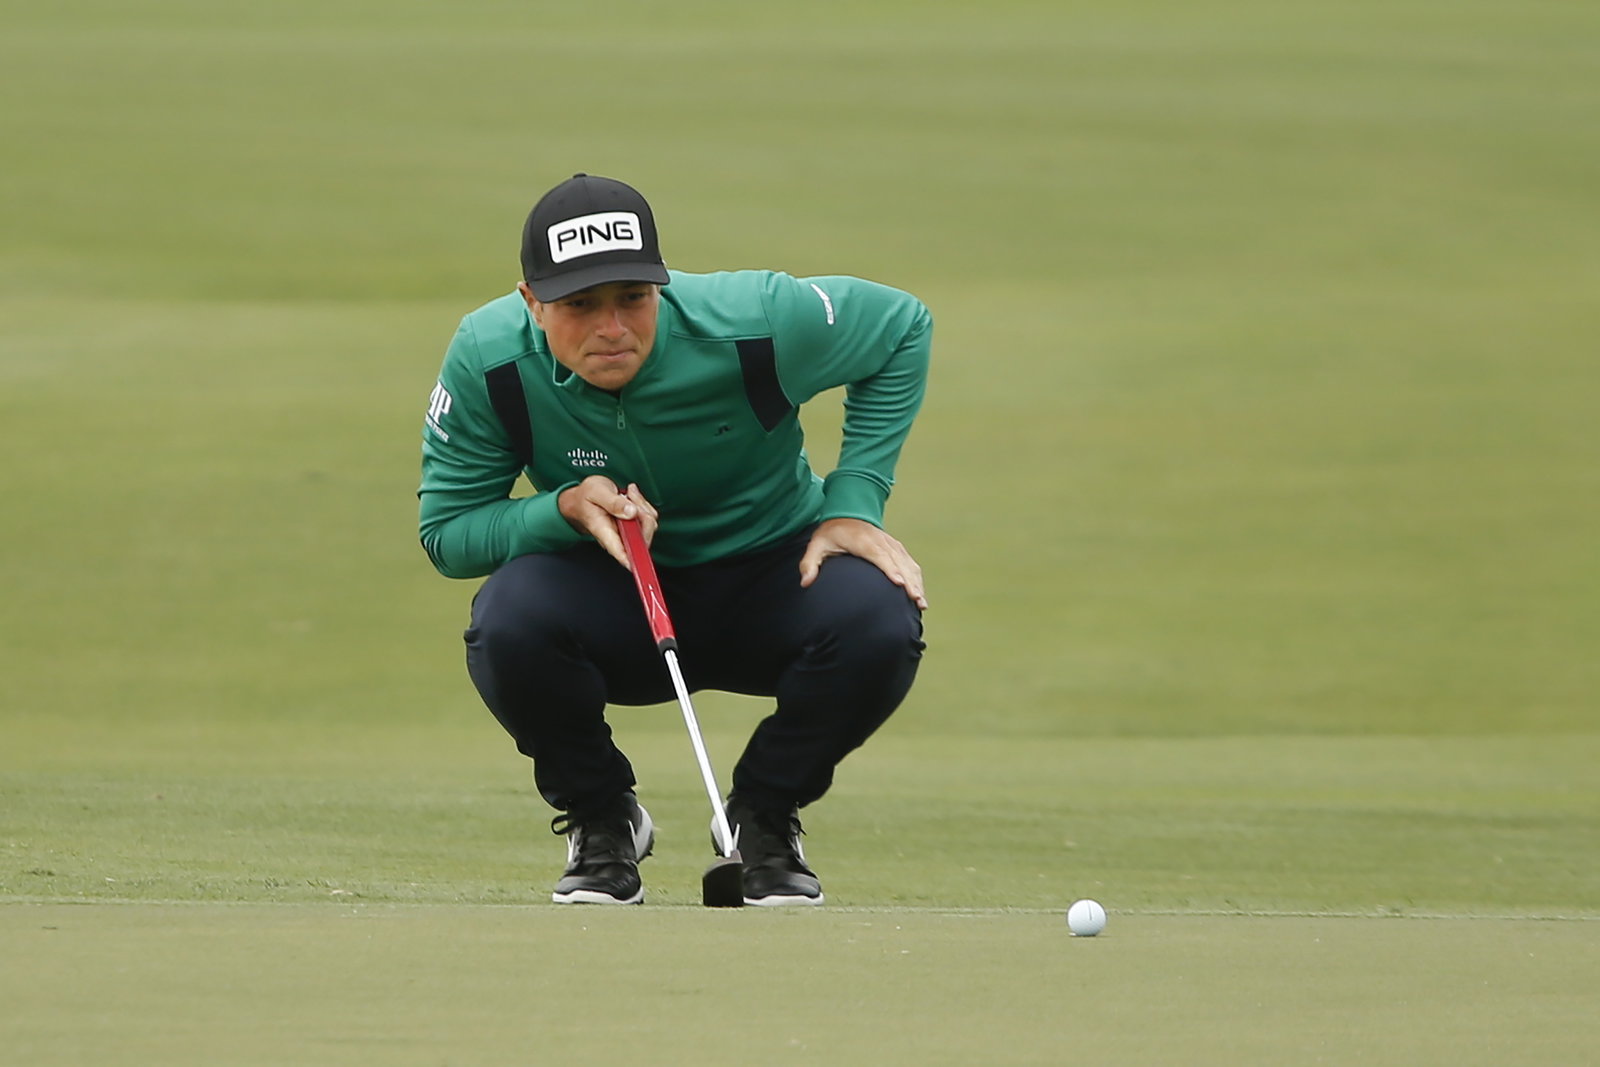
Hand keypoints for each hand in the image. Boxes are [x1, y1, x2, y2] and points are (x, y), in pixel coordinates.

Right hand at [558, 477, 658, 568]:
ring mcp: (627, 532)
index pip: (620, 552)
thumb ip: (614, 503)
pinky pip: (649, 517)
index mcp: (604, 531)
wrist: (580, 496)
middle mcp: (617, 536)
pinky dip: (643, 504)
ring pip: (649, 524)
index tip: (641, 562)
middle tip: (628, 498)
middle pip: (643, 537)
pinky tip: (630, 496)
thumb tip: (632, 513)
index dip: (633, 560)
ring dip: (641, 505)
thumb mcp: (596, 492)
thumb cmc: (584, 496)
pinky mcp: (634, 525)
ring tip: (626, 495)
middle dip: (643, 514)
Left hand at [799, 518, 926, 609]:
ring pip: (907, 564)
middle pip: (898, 563)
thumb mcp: (816, 546)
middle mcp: (880, 541)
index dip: (890, 569)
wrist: (846, 513)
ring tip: (922, 603)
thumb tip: (805, 583)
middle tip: (916, 601)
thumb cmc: (830, 533)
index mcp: (862, 541)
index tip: (900, 584)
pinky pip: (909, 562)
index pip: (879, 555)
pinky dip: (916, 577)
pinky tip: (919, 593)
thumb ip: (809, 564)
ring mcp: (890, 543)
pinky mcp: (896, 547)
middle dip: (909, 582)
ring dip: (916, 582)